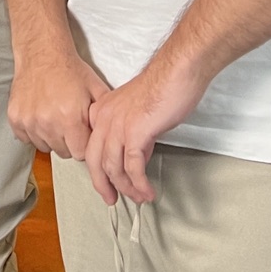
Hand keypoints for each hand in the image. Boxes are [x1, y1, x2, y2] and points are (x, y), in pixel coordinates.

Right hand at [7, 49, 108, 158]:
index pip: (80, 153)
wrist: (42, 53)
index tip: (83, 133)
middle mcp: (47, 123)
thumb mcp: (96, 89)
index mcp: (70, 118)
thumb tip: (109, 137)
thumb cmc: (70, 70)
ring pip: (44, 146)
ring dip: (51, 137)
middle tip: (69, 123)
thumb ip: (103, 116)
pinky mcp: (15, 118)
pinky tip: (40, 116)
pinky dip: (33, 131)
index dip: (84, 144)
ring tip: (54, 117)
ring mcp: (29, 121)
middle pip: (63, 152)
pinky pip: (26, 138)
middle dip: (69, 142)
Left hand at [83, 56, 206, 204]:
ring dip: (127, 187)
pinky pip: (133, 166)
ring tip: (139, 197)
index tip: (109, 183)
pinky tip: (147, 190)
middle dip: (103, 184)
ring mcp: (118, 126)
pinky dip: (140, 183)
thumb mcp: (138, 112)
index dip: (99, 169)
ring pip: (113, 167)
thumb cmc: (163, 86)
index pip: (92, 147)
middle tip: (112, 199)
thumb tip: (137, 154)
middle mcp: (104, 119)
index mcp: (102, 112)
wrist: (177, 73)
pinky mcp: (135, 132)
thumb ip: (133, 132)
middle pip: (94, 161)